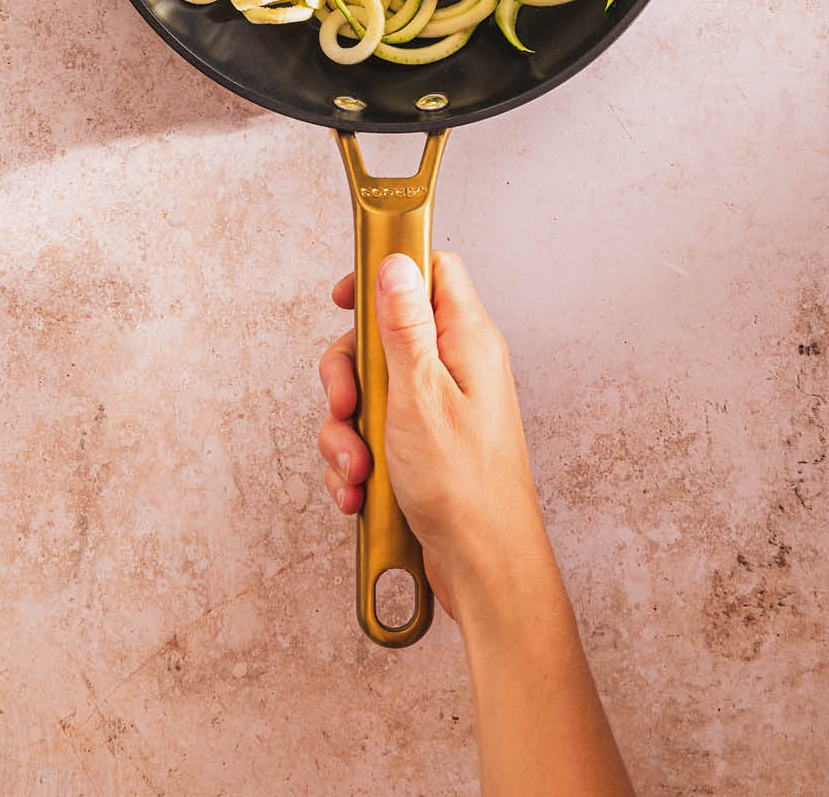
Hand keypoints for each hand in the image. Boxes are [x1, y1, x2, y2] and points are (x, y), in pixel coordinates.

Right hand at [317, 249, 551, 620]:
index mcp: (467, 340)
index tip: (344, 298)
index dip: (385, 273)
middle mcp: (456, 367)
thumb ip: (404, 325)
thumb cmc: (464, 487)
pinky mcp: (424, 445)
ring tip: (355, 466)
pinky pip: (374, 433)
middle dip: (349, 374)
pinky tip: (358, 489)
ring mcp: (439, 407)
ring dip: (347, 429)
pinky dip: (356, 459)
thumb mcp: (421, 394)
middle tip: (346, 405)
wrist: (483, 567)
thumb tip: (395, 262)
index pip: (430, 271)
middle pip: (383, 334)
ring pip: (371, 390)